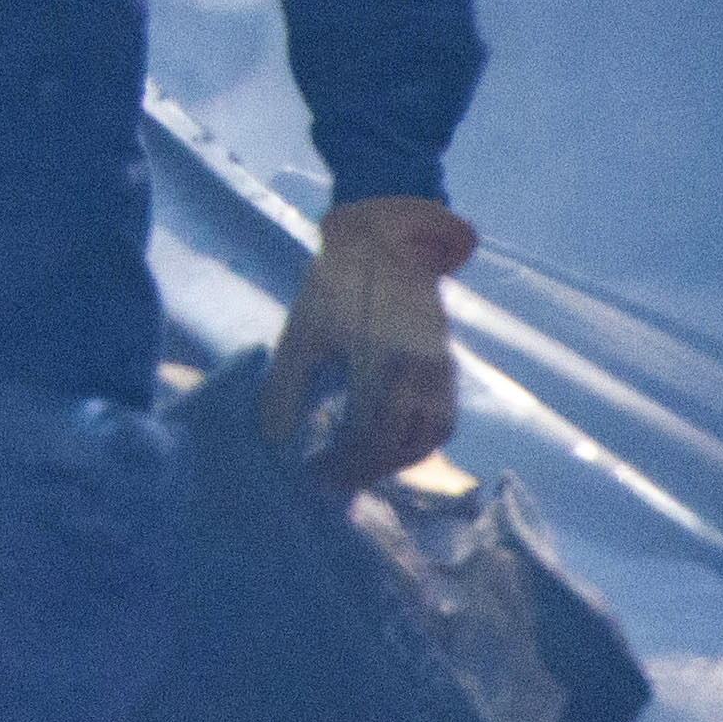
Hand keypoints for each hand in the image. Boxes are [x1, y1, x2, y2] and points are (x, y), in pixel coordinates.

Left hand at [264, 194, 475, 484]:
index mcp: (379, 356)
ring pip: (427, 438)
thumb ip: (288, 388)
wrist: (386, 240)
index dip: (338, 463)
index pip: (364, 433)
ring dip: (393, 463)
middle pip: (398, 443)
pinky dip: (418, 444)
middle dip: (362, 470)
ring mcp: (439, 369)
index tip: (310, 474)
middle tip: (329, 480)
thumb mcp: (302, 331)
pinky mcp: (447, 367)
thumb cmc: (335, 286)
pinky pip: (442, 422)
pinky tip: (389, 448)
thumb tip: (275, 442)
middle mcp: (418, 368)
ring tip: (358, 469)